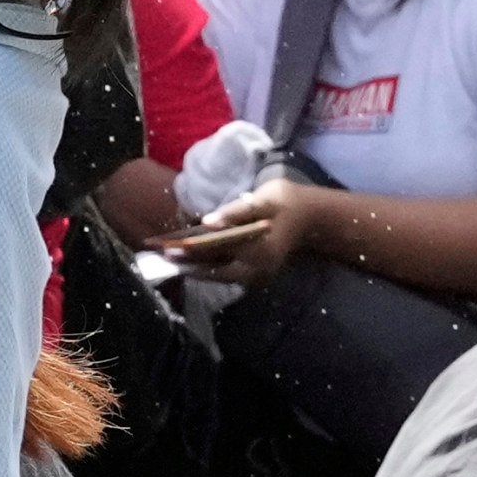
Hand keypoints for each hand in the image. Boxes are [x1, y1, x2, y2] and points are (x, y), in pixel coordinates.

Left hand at [160, 178, 325, 283]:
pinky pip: (229, 274)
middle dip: (189, 266)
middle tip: (165, 257)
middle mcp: (257, 270)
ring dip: (198, 268)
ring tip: (173, 259)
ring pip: (221, 276)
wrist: (312, 219)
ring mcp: (258, 276)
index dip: (192, 253)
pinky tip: (194, 259)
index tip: (169, 250)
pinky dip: (211, 267)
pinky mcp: (256, 275)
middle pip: (216, 272)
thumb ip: (235, 212)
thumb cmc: (286, 203)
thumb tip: (208, 223)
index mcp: (258, 251)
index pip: (218, 254)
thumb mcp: (263, 199)